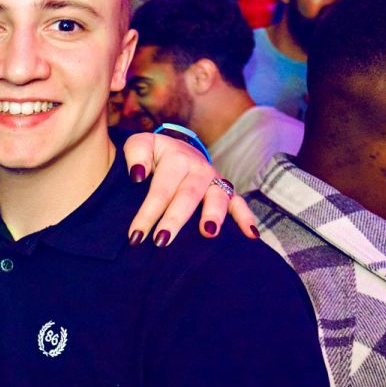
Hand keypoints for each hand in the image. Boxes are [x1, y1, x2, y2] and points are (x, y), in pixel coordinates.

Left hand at [121, 132, 258, 245]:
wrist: (177, 149)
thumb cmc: (153, 154)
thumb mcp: (140, 145)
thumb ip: (136, 155)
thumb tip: (138, 175)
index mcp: (177, 158)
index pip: (160, 189)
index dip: (147, 213)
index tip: (134, 236)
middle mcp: (199, 169)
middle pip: (188, 196)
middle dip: (175, 219)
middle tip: (161, 241)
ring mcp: (215, 180)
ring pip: (217, 198)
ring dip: (214, 216)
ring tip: (207, 233)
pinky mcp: (226, 191)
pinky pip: (240, 203)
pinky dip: (247, 218)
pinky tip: (251, 235)